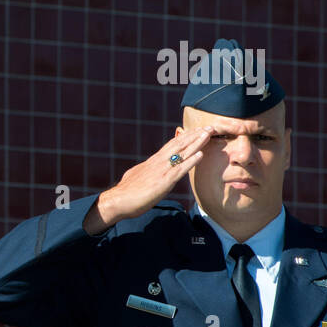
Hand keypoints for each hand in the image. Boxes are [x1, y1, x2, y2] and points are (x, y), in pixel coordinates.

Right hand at [84, 126, 212, 233]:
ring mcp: (161, 171)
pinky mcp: (163, 182)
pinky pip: (180, 170)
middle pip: (179, 144)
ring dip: (196, 143)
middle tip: (209, 126)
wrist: (117, 200)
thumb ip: (145, 171)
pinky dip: (191, 161)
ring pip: (182, 153)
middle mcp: (158, 162)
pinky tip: (200, 155)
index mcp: (153, 161)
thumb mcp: (136, 176)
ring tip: (209, 134)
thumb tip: (146, 169)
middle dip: (195, 135)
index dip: (186, 136)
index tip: (197, 130)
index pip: (172, 145)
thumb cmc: (126, 192)